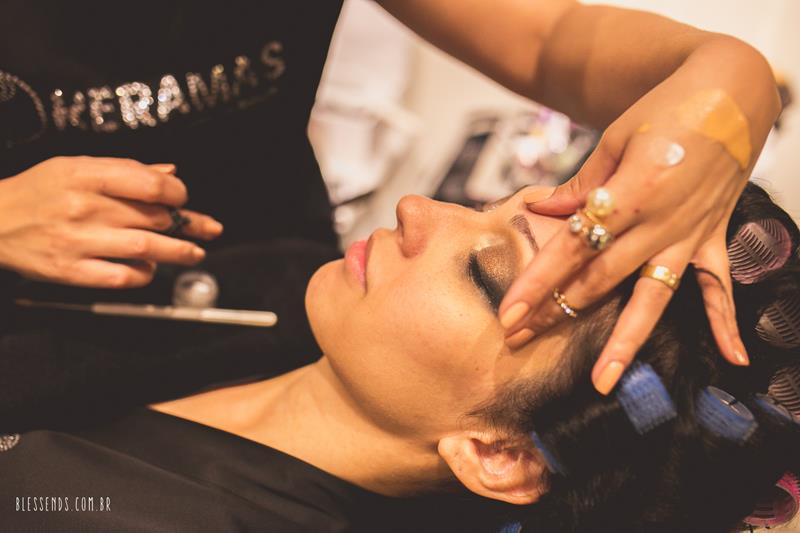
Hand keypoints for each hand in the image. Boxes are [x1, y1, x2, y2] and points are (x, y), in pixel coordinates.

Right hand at [0, 156, 222, 287]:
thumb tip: (169, 172)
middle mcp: (84, 207)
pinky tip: (149, 270)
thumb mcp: (73, 167)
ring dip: (178, 252)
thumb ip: (123, 169)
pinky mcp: (69, 271)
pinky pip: (121, 277)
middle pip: (153, 217)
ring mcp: (77, 241)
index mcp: (85, 174)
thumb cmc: (36, 192)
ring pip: (145, 248)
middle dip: (185, 224)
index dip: (177, 193)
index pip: (149, 184)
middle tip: (203, 228)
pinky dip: (142, 275)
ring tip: (195, 253)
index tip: (183, 198)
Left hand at [499, 79, 776, 393]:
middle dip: (556, 313)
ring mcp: (689, 236)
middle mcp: (660, 224)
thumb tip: (540, 210)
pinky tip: (733, 360)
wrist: (731, 92)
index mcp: (630, 194)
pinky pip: (719, 286)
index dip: (537, 283)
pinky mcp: (714, 238)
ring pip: (652, 298)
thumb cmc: (666, 109)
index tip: (509, 314)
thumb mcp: (614, 139)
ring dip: (625, 341)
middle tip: (520, 342)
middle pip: (599, 280)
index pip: (572, 249)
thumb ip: (580, 185)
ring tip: (602, 381)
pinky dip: (726, 322)